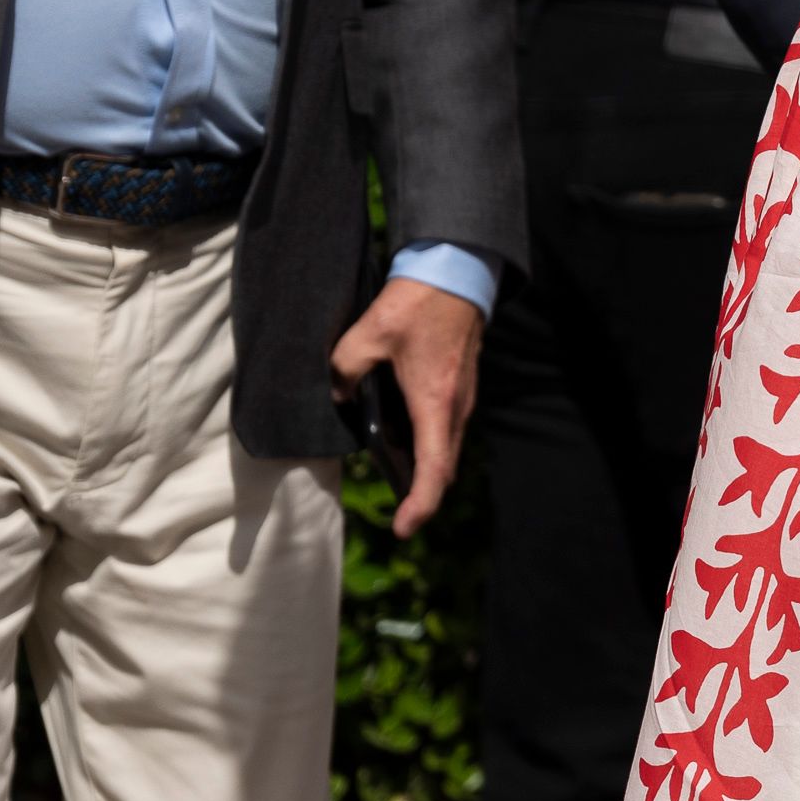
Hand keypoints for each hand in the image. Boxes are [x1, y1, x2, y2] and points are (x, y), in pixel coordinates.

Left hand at [332, 273, 482, 536]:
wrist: (457, 271)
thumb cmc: (418, 302)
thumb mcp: (370, 332)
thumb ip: (345, 368)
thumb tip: (336, 395)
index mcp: (434, 400)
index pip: (434, 469)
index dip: (420, 505)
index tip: (404, 529)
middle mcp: (455, 407)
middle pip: (443, 466)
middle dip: (422, 492)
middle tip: (396, 510)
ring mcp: (463, 398)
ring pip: (446, 448)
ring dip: (426, 466)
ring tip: (393, 470)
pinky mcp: (461, 387)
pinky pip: (446, 429)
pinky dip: (429, 443)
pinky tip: (402, 433)